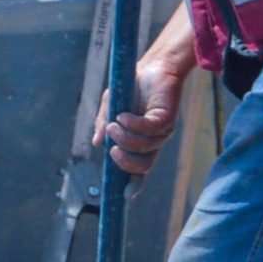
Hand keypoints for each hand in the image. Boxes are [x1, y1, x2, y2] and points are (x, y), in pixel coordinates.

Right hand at [93, 59, 186, 179]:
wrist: (153, 66)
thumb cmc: (132, 87)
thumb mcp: (110, 107)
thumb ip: (103, 125)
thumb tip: (97, 144)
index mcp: (141, 141)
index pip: (139, 169)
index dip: (134, 184)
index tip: (125, 196)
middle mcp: (154, 140)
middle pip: (144, 165)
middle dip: (127, 163)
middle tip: (112, 150)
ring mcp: (162, 130)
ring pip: (145, 147)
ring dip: (126, 139)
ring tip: (113, 123)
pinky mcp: (165, 117)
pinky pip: (149, 129)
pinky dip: (134, 125)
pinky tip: (123, 116)